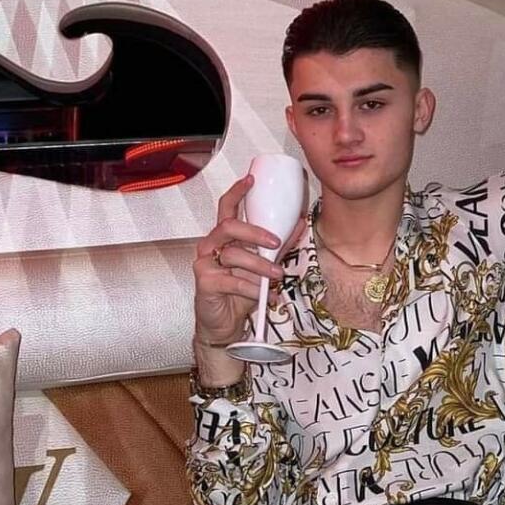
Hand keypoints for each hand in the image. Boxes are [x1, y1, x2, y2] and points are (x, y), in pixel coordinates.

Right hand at [193, 174, 305, 345]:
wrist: (225, 325)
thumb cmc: (239, 293)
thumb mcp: (263, 265)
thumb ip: (278, 246)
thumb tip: (299, 224)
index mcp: (224, 238)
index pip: (227, 208)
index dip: (237, 192)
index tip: (251, 179)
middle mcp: (211, 246)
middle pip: (229, 227)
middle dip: (255, 232)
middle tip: (276, 242)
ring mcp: (205, 263)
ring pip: (234, 255)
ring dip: (261, 265)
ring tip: (277, 274)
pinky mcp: (205, 282)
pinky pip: (233, 280)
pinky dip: (253, 288)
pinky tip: (266, 295)